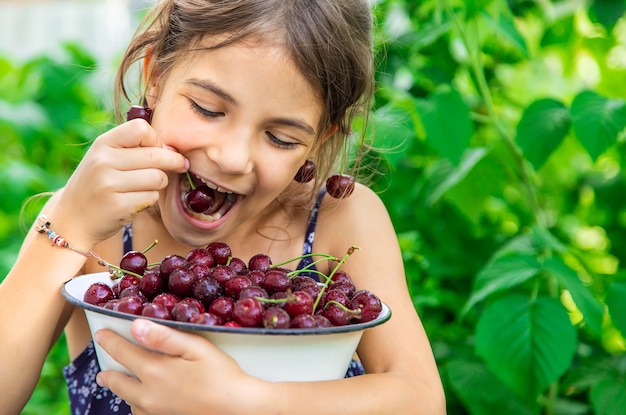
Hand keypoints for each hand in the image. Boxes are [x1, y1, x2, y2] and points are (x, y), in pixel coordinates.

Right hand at [47, 119, 188, 249]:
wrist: (72, 219)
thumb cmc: (98, 185)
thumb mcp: (106, 158)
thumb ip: (134, 149)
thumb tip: (173, 150)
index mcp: (102, 144)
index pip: (140, 128)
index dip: (156, 139)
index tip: (159, 149)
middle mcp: (103, 162)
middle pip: (156, 156)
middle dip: (174, 161)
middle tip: (181, 165)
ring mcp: (109, 184)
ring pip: (158, 178)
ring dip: (160, 183)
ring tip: (146, 186)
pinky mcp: (119, 206)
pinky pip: (152, 197)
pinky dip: (151, 199)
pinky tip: (136, 201)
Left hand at [94, 319, 266, 414]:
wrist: (237, 409)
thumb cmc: (221, 374)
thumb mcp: (196, 348)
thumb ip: (164, 337)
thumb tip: (135, 326)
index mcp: (154, 371)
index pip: (123, 353)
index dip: (109, 341)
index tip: (100, 334)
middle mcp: (148, 395)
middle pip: (117, 383)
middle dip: (108, 374)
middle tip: (104, 369)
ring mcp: (155, 412)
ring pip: (128, 401)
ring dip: (122, 390)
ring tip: (122, 383)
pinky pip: (141, 414)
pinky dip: (137, 405)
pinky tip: (144, 401)